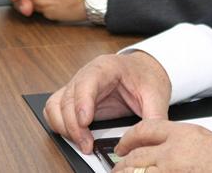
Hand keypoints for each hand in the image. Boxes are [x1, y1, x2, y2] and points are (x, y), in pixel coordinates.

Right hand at [44, 52, 170, 153]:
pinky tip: (74, 136)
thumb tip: (149, 139)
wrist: (143, 70)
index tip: (85, 122)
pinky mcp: (75, 98)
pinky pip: (55, 109)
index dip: (82, 102)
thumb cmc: (145, 76)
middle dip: (74, 124)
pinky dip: (59, 124)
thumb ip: (154, 116)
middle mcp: (85, 75)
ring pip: (56, 104)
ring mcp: (77, 86)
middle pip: (68, 98)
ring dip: (64, 126)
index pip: (86, 81)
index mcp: (105, 67)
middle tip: (87, 145)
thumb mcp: (156, 95)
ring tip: (81, 143)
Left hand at [114, 119, 211, 172]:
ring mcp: (172, 170)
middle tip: (116, 166)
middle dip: (122, 163)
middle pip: (136, 157)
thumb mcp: (193, 134)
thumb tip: (148, 143)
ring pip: (139, 172)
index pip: (143, 130)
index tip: (121, 146)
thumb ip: (169, 137)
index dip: (127, 139)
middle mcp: (172, 154)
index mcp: (177, 135)